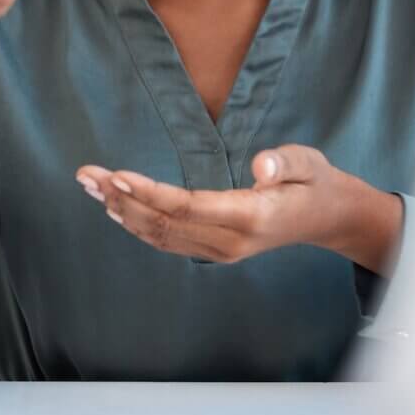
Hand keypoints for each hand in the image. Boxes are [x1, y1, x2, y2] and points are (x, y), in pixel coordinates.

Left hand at [75, 145, 403, 273]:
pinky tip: (113, 207)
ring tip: (89, 185)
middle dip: (121, 199)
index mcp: (250, 218)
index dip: (150, 194)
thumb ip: (286, 164)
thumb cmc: (314, 183)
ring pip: (159, 236)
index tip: (117, 176)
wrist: (327, 218)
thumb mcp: (310, 164)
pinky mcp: (213, 250)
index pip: (189, 207)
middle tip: (87, 175)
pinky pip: (167, 240)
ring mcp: (219, 251)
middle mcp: (229, 241)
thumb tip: (262, 167)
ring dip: (120, 211)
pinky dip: (135, 223)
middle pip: (164, 224)